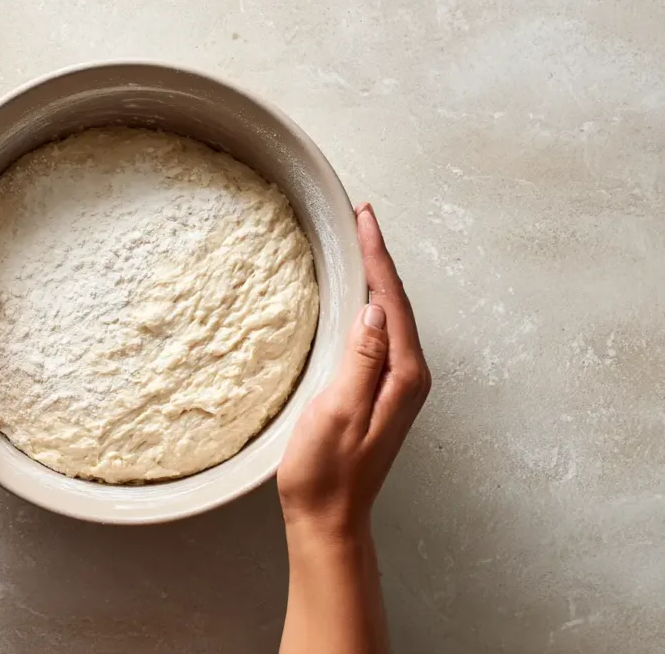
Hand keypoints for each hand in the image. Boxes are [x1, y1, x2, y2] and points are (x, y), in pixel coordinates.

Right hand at [278, 203, 430, 537]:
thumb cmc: (326, 473)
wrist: (329, 518)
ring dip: (376, 279)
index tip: (365, 218)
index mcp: (403, 376)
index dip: (378, 257)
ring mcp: (396, 385)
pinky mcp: (380, 391)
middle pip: (398, 303)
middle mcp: (409, 376)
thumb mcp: (338, 412)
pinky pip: (380, 335)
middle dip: (380, 258)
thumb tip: (375, 310)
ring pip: (390, 317)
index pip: (393, 302)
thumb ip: (361, 360)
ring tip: (360, 243)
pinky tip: (357, 297)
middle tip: (362, 217)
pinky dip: (369, 305)